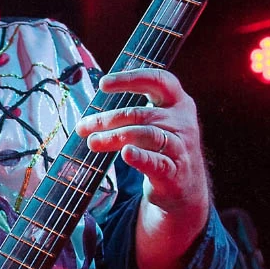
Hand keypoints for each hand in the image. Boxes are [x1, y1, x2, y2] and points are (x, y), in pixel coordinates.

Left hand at [75, 67, 210, 228]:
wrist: (186, 189)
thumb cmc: (161, 149)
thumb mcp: (154, 124)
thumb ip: (131, 114)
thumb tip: (88, 119)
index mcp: (177, 103)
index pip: (157, 81)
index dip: (131, 79)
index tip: (103, 84)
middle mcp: (182, 122)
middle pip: (141, 114)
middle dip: (108, 119)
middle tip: (83, 126)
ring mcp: (180, 147)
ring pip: (145, 135)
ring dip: (114, 137)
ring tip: (92, 142)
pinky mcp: (174, 172)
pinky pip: (156, 161)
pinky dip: (140, 157)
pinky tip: (126, 154)